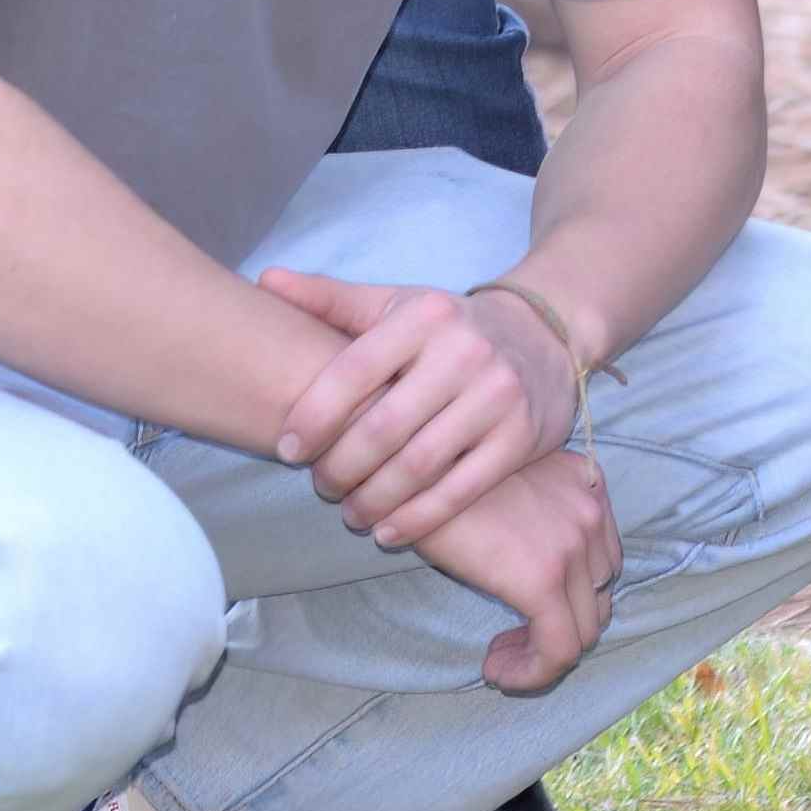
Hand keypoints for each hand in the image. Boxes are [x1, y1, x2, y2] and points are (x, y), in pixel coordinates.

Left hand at [261, 264, 576, 556]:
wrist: (545, 334)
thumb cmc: (450, 326)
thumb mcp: (395, 304)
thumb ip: (330, 298)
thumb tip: (265, 280)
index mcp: (423, 317)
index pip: (354, 371)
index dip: (313, 415)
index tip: (287, 448)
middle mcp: (464, 352)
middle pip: (383, 427)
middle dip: (340, 467)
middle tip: (321, 487)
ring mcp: (496, 396)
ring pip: (419, 464)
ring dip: (374, 499)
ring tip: (349, 514)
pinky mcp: (521, 438)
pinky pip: (461, 489)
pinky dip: (419, 518)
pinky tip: (389, 530)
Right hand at [417, 442, 621, 694]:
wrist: (407, 468)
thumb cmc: (438, 474)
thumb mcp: (500, 479)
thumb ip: (531, 512)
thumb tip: (527, 566)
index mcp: (584, 480)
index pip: (603, 561)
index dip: (569, 598)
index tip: (524, 612)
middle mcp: (591, 508)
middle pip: (597, 597)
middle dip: (558, 628)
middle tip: (509, 640)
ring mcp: (573, 543)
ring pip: (584, 630)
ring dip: (543, 653)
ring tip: (500, 656)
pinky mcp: (543, 580)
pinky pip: (559, 651)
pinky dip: (533, 674)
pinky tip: (496, 670)